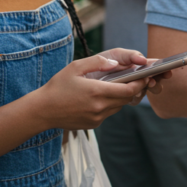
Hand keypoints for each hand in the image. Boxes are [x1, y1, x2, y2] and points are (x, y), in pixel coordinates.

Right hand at [33, 50, 154, 128]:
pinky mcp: (94, 124)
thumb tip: (116, 63)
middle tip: (136, 79)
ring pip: (119, 106)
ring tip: (119, 85)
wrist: (42, 111)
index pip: (129, 90)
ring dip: (122, 97)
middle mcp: (100, 107)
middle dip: (134, 89)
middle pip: (127, 99)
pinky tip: (102, 97)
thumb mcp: (75, 67)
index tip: (144, 76)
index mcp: (97, 92)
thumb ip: (97, 62)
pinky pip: (108, 113)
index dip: (140, 83)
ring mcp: (97, 118)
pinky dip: (110, 104)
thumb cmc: (57, 87)